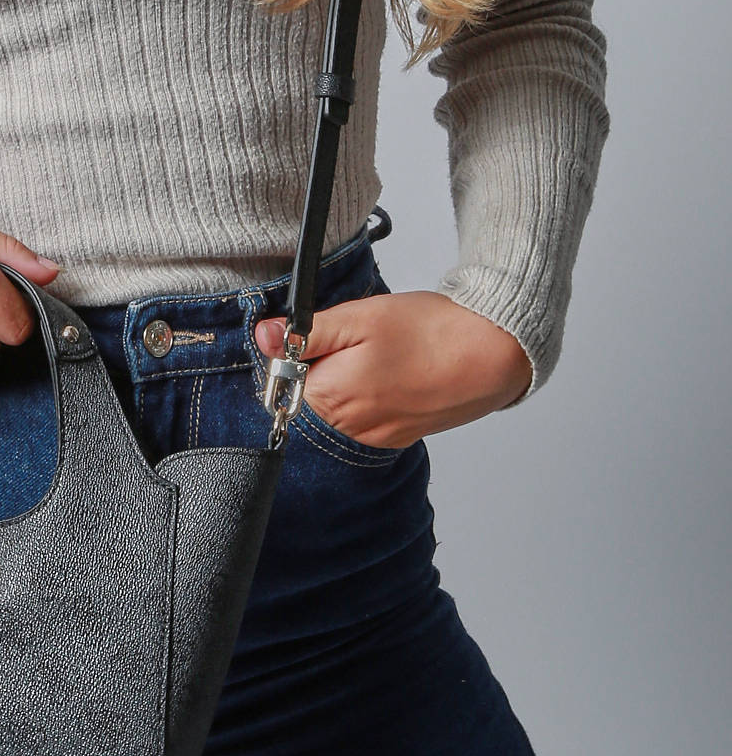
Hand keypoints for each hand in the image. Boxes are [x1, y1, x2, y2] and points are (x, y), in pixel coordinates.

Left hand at [253, 290, 532, 448]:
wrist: (492, 353)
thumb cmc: (429, 331)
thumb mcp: (358, 318)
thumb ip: (306, 332)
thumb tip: (263, 337)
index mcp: (330, 397)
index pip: (288, 375)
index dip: (305, 347)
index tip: (334, 332)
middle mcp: (349, 427)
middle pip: (315, 391)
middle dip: (330, 363)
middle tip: (366, 339)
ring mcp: (375, 436)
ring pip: (343, 403)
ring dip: (354, 378)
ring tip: (389, 354)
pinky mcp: (399, 437)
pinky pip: (369, 415)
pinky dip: (377, 393)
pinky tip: (401, 371)